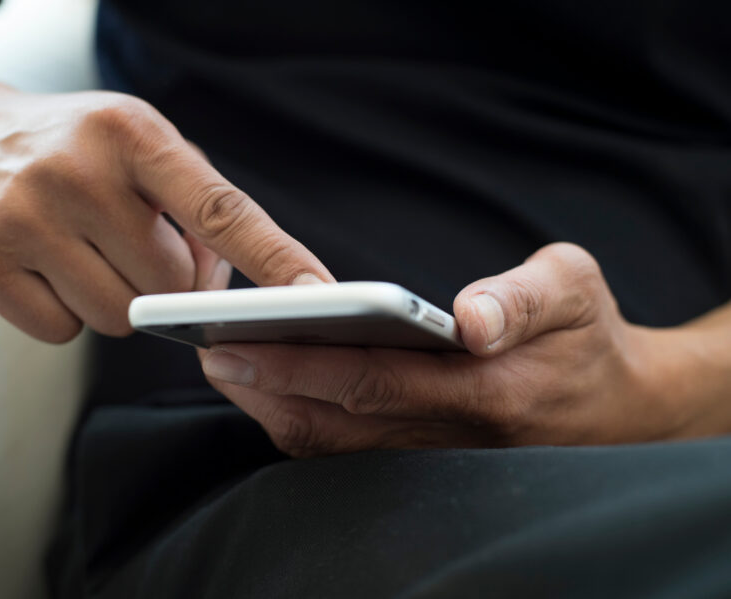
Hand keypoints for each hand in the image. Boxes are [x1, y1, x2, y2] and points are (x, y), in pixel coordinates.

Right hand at [0, 86, 330, 341]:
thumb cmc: (74, 149)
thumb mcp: (141, 147)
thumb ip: (197, 208)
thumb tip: (225, 290)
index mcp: (132, 133)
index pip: (220, 208)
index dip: (274, 258)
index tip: (319, 296)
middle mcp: (76, 169)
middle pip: (169, 286)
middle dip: (165, 283)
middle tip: (132, 246)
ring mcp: (22, 216)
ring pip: (119, 319)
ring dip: (118, 301)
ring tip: (85, 252)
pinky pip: (63, 331)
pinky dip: (66, 313)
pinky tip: (46, 268)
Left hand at [200, 243, 730, 455]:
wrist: (622, 410)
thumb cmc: (588, 338)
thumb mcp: (576, 291)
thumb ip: (524, 298)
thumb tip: (471, 317)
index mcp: (483, 392)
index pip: (369, 382)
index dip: (295, 365)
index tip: (232, 343)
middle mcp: (447, 437)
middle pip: (332, 421)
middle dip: (260, 388)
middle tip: (203, 348)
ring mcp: (431, 456)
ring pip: (332, 445)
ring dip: (270, 409)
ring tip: (222, 362)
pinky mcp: (423, 458)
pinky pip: (347, 450)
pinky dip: (298, 420)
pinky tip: (268, 387)